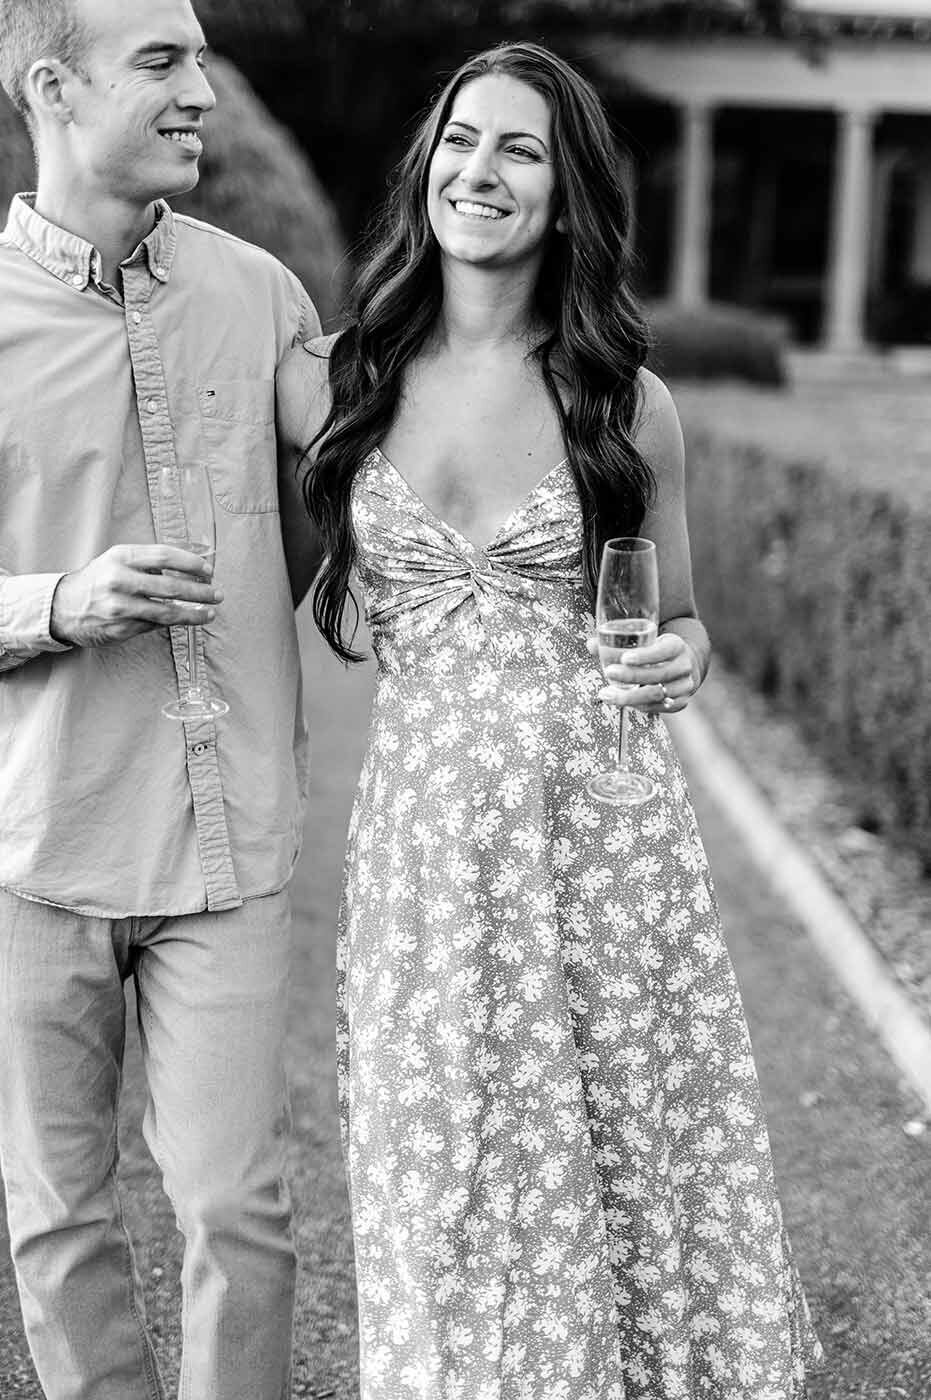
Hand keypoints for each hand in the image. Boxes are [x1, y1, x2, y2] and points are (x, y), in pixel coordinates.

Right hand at [50, 545, 222, 647]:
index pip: (165, 556)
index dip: (191, 563)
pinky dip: (172, 623)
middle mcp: (119, 580)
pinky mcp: (120, 628)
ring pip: (167, 611)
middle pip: (171, 586)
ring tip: (209, 613)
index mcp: (121, 557)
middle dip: (200, 592)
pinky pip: (154, 625)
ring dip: (193, 614)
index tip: (209, 571)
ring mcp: (120, 606)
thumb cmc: (99, 579)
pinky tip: (184, 620)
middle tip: (217, 594)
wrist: (65, 606)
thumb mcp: (118, 560)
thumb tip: (190, 569)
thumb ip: (149, 562)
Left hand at [587, 629, 697, 713]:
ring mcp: (684, 686)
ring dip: (629, 696)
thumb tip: (590, 644)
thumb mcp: (644, 641)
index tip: (624, 658)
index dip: (645, 656)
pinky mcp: (680, 702)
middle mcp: (684, 666)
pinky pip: (657, 707)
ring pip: (656, 695)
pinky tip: (621, 701)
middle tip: (608, 673)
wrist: (682, 665)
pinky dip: (638, 706)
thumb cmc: (655, 650)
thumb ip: (617, 643)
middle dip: (631, 676)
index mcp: (677, 646)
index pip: (663, 650)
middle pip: (659, 675)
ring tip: (606, 694)